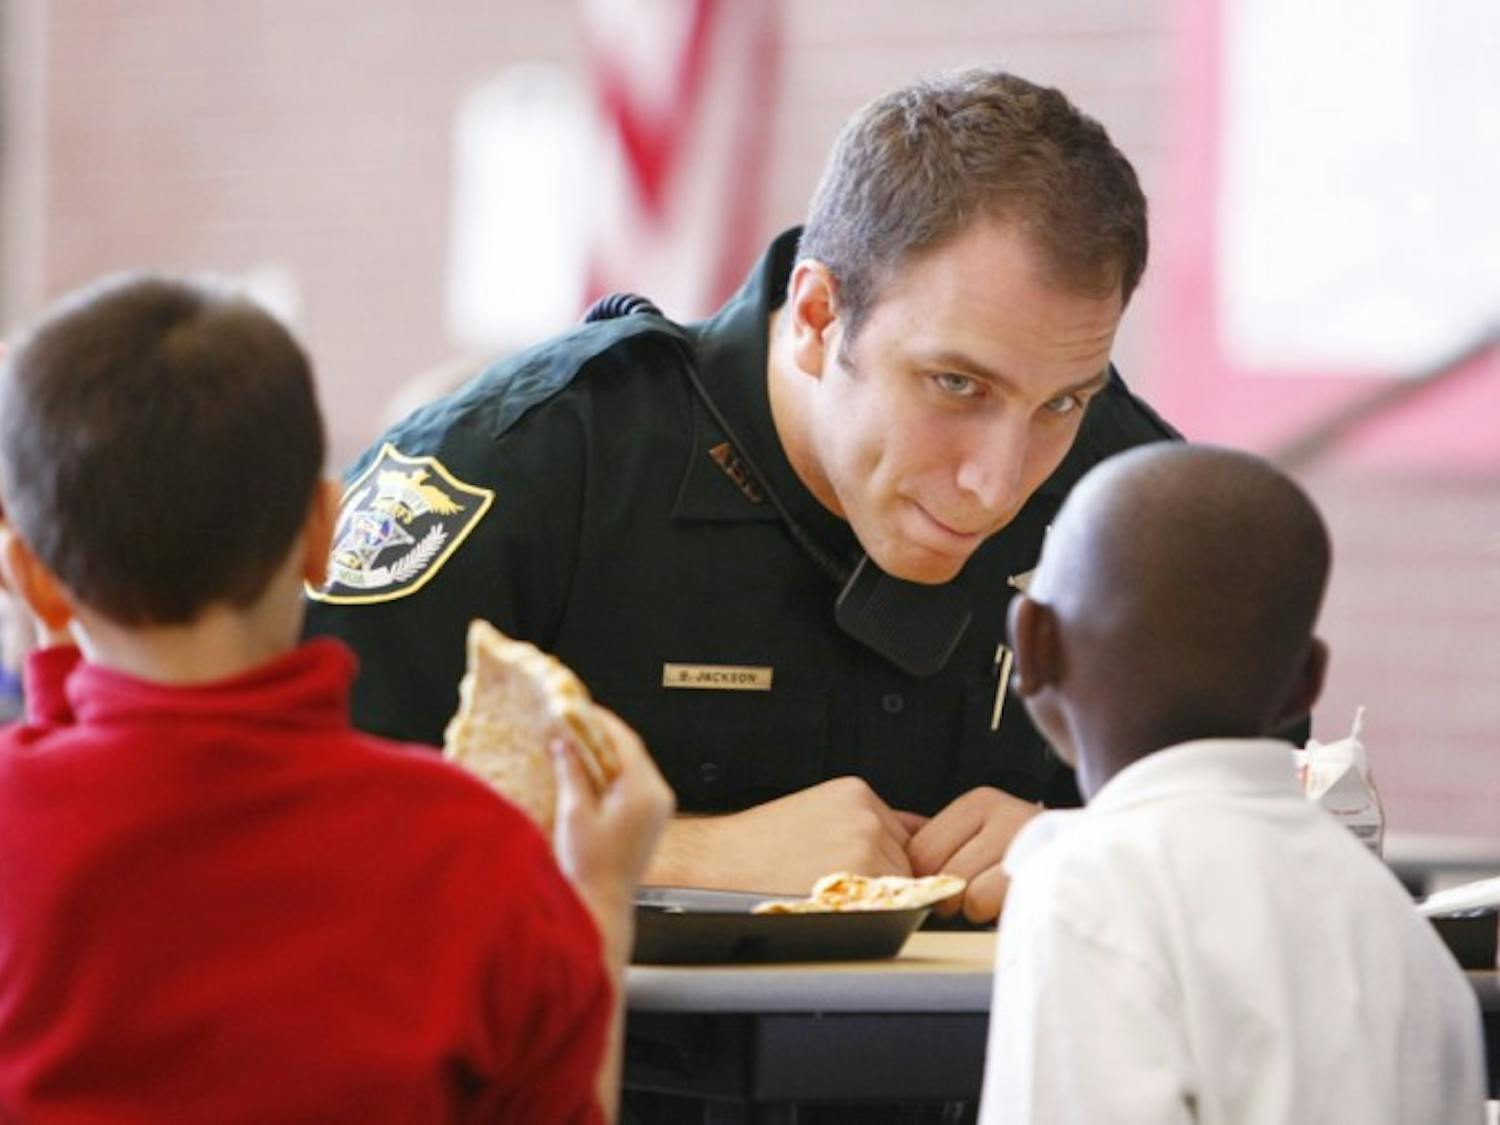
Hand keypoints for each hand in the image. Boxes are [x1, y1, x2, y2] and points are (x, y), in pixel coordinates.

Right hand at [550, 705, 673, 949]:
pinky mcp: (651, 819)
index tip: (578, 707)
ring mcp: (658, 808)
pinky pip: (634, 783)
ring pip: (632, 766)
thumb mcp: (574, 813)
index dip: (600, 721)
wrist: (603, 907)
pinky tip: (589, 772)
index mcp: (642, 791)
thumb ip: (571, 772)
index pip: (624, 740)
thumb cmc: (589, 867)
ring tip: (576, 743)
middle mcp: (657, 796)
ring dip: (606, 753)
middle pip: (630, 751)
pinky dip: (612, 773)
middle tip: (573, 722)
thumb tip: (564, 742)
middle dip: (601, 735)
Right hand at [644, 776, 926, 894]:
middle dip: (882, 879)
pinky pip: (889, 909)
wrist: (717, 867)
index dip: (883, 861)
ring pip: (902, 888)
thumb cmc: (756, 850)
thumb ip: (864, 823)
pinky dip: (866, 915)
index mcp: (857, 794)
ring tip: (824, 894)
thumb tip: (912, 838)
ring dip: (875, 900)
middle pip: (906, 861)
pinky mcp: (864, 878)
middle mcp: (868, 816)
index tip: (855, 870)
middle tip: (830, 884)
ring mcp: (868, 846)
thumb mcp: (815, 813)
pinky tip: (828, 904)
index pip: (903, 834)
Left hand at [906, 787, 1041, 923]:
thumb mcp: (983, 841)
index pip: (919, 850)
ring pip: (963, 893)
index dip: (927, 879)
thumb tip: (898, 874)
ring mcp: (1024, 840)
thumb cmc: (1027, 864)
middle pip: (937, 871)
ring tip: (1001, 895)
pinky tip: (1013, 902)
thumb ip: (945, 848)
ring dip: (976, 907)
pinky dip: (994, 914)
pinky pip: (986, 903)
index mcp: (981, 803)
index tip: (950, 884)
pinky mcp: (1038, 869)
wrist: (1094, 872)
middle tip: (978, 893)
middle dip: (950, 895)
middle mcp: (1003, 812)